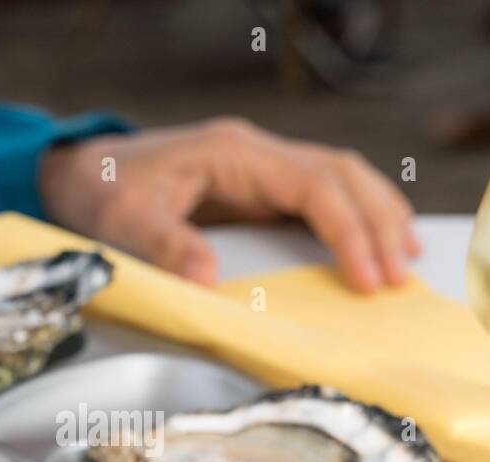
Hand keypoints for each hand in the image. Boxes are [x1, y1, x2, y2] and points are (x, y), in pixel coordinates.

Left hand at [40, 118, 418, 290]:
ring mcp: (260, 166)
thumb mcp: (124, 222)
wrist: (83, 170)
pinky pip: (320, 192)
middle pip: (341, 173)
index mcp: (233, 154)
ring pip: (339, 176)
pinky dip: (354, 214)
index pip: (313, 186)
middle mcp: (256, 153)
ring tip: (406, 257)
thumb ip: (165, 246)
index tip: (367, 276)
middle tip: (401, 276)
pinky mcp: (258, 185)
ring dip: (377, 214)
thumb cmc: (104, 191)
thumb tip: (208, 281)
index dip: (347, 230)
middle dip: (378, 223)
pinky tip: (374, 242)